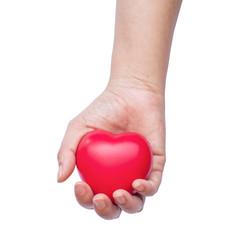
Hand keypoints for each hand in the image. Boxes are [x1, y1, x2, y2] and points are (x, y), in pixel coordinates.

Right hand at [57, 79, 165, 219]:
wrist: (131, 93)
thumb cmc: (104, 109)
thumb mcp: (78, 127)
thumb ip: (67, 151)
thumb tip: (60, 179)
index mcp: (99, 171)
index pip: (91, 194)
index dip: (84, 198)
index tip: (81, 186)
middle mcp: (118, 175)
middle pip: (113, 205)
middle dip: (105, 210)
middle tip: (100, 198)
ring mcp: (137, 171)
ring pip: (136, 202)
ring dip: (127, 205)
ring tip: (119, 194)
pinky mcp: (155, 165)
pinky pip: (153, 184)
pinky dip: (146, 189)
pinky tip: (137, 183)